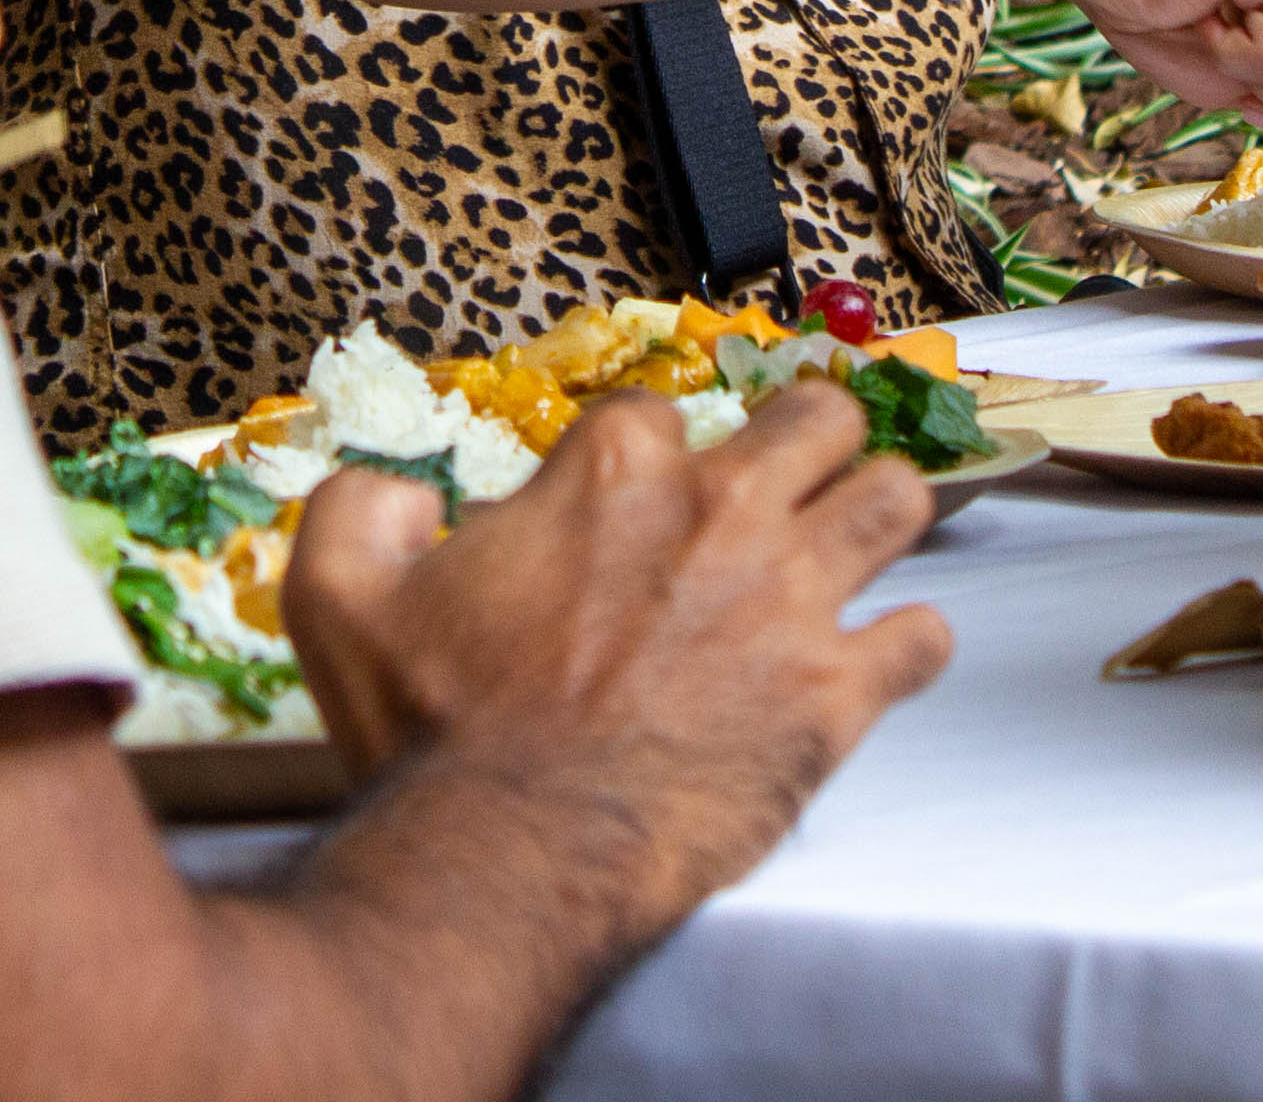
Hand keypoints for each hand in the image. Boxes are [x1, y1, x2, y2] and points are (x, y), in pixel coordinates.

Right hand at [282, 382, 947, 930]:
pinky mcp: (836, 695)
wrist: (513, 852)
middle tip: (795, 473)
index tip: (635, 497)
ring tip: (864, 536)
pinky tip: (884, 658)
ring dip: (882, 513)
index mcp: (610, 472)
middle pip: (819, 418)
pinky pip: (923, 639)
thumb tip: (402, 498)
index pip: (659, 410)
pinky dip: (911, 646)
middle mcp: (716, 511)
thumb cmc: (438, 733)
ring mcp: (789, 598)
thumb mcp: (340, 599)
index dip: (645, 452)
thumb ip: (360, 511)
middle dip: (812, 437)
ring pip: (897, 500)